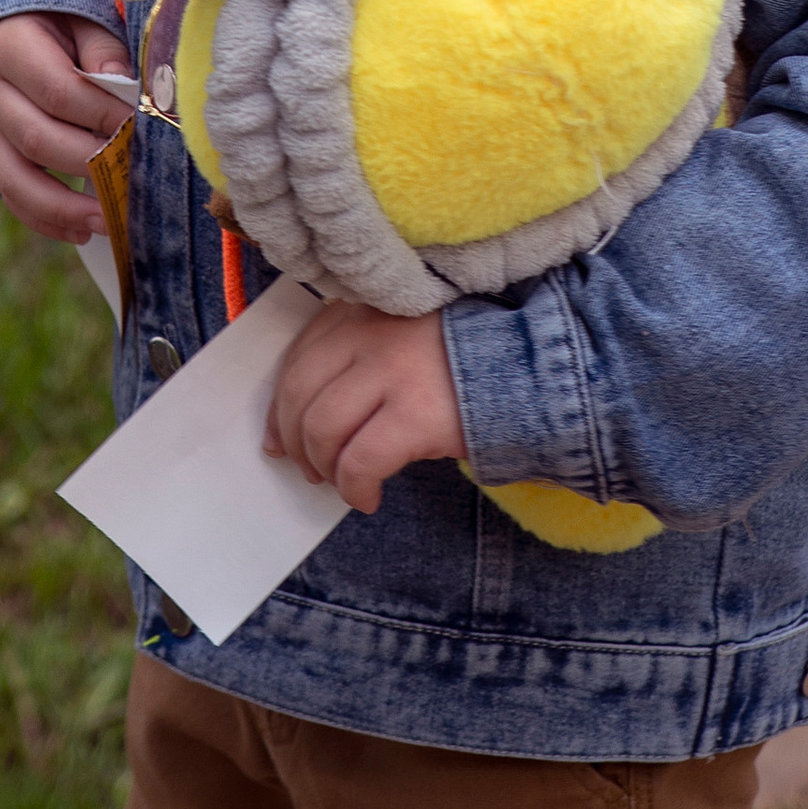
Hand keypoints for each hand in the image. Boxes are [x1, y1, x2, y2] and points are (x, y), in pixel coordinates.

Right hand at [0, 10, 132, 242]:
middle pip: (36, 139)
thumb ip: (103, 49)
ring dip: (63, 207)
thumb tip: (117, 84)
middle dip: (88, 162)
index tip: (135, 128)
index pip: (56, 90)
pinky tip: (81, 232)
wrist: (26, 28)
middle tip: (130, 175)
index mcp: (10, 45)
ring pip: (15, 177)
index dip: (98, 114)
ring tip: (106, 221)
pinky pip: (13, 195)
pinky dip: (46, 219)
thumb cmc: (68, 25)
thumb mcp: (85, 19)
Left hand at [266, 300, 464, 516]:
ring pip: (322, 427)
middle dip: (295, 440)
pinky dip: (355, 487)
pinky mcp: (415, 413)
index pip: (299, 358)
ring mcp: (392, 370)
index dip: (280, 406)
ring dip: (323, 466)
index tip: (278, 437)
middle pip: (300, 393)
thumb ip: (353, 357)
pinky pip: (360, 461)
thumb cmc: (459, 361)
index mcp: (361, 310)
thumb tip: (290, 423)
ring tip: (342, 483)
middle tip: (310, 469)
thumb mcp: (399, 337)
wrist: (529, 369)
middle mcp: (369, 332)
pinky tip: (368, 498)